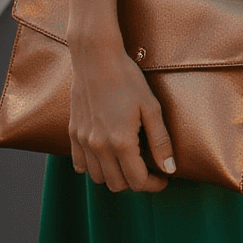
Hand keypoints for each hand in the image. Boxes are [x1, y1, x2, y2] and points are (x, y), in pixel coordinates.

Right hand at [68, 39, 175, 192]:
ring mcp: (83, 141)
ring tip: (128, 162)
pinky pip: (79, 165)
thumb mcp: (151, 108)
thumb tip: (169, 169)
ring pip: (98, 178)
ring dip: (115, 176)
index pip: (138, 181)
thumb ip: (160, 142)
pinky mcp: (73, 133)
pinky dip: (93, 167)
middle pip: (118, 185)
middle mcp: (99, 146)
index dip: (154, 184)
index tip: (163, 178)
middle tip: (148, 169)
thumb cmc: (127, 79)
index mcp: (121, 142)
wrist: (96, 57)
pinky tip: (106, 155)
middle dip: (136, 182)